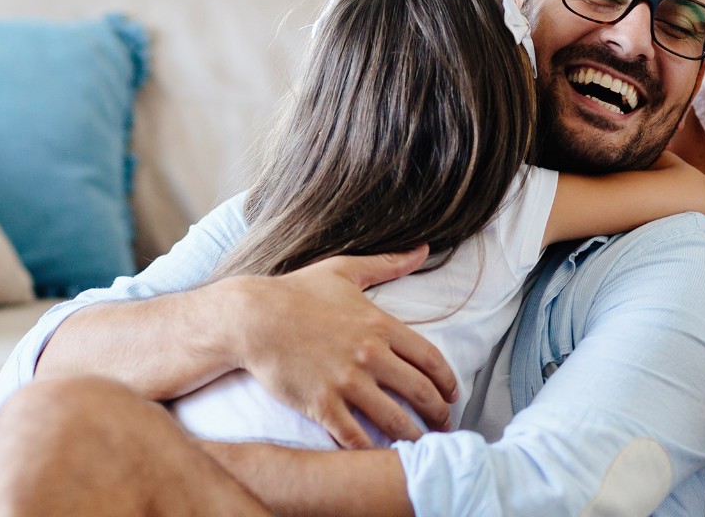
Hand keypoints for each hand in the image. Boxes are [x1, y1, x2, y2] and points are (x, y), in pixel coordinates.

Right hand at [222, 247, 458, 448]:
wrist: (251, 318)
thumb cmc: (297, 292)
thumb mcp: (345, 271)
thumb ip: (388, 263)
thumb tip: (423, 249)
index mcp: (381, 326)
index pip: (431, 359)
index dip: (447, 381)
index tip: (453, 395)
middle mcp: (370, 356)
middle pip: (420, 392)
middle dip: (438, 413)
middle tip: (444, 425)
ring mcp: (346, 382)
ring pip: (393, 419)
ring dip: (412, 436)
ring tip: (420, 445)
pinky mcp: (321, 405)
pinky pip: (354, 436)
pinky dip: (370, 450)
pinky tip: (379, 456)